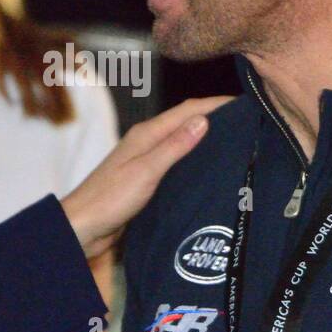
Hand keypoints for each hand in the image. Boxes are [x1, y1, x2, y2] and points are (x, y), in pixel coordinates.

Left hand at [61, 96, 230, 269]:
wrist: (83, 228)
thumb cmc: (108, 200)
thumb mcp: (146, 171)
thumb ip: (174, 146)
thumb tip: (204, 120)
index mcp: (147, 134)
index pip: (188, 110)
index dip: (217, 104)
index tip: (246, 104)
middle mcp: (147, 142)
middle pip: (187, 122)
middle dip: (216, 117)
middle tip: (248, 122)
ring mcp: (146, 160)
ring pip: (182, 142)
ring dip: (206, 138)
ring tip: (237, 142)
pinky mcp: (147, 179)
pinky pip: (177, 162)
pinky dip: (195, 158)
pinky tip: (209, 169)